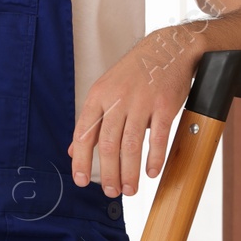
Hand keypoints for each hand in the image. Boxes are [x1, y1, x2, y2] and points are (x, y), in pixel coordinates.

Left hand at [66, 27, 201, 194]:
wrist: (168, 48)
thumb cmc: (134, 73)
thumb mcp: (106, 90)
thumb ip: (91, 121)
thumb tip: (73, 150)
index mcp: (98, 96)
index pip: (84, 133)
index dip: (81, 160)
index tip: (80, 181)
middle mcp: (118, 99)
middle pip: (109, 144)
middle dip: (108, 173)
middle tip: (110, 192)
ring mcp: (142, 102)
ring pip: (132, 145)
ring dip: (129, 172)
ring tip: (129, 190)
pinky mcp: (165, 105)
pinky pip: (158, 138)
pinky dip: (154, 158)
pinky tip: (151, 172)